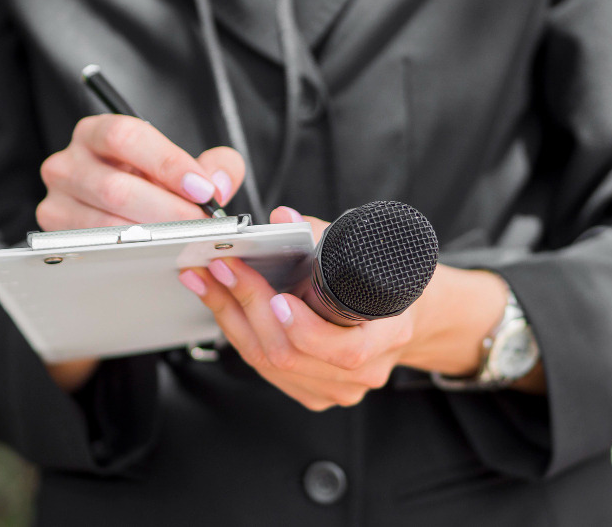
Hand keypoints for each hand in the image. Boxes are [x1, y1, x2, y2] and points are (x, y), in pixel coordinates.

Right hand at [38, 114, 244, 391]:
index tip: (202, 189)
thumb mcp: (188, 164)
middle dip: (167, 211)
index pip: (125, 137)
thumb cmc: (154, 182)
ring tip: (186, 241)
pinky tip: (159, 254)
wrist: (131, 203)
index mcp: (97, 133)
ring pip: (104, 225)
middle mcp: (69, 163)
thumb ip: (216, 165)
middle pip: (115, 189)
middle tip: (201, 225)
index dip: (167, 164)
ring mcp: (57, 201)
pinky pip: (94, 249)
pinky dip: (131, 254)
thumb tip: (217, 183)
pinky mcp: (56, 235)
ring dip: (152, 238)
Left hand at [179, 206, 540, 407]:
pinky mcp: (313, 393)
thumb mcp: (369, 252)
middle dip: (246, 307)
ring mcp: (336, 389)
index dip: (306, 328)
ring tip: (206, 281)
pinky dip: (238, 333)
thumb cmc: (388, 282)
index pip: (344, 349)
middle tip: (219, 269)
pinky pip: (265, 370)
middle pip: (290, 354)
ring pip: (269, 364)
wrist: (405, 318)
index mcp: (388, 337)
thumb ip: (322, 235)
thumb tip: (284, 218)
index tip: (278, 298)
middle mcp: (363, 373)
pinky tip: (221, 305)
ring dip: (231, 318)